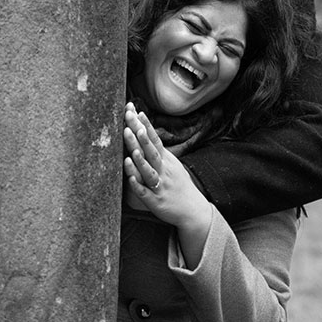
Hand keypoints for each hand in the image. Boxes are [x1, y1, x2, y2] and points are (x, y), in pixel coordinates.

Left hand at [123, 103, 211, 265]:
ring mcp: (160, 186)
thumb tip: (143, 130)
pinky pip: (145, 193)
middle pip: (150, 151)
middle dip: (139, 137)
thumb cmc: (178, 185)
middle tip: (129, 122)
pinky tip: (130, 179)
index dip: (145, 125)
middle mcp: (164, 170)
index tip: (135, 111)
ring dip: (140, 161)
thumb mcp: (172, 164)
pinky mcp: (156, 201)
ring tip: (132, 150)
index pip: (154, 139)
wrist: (193, 210)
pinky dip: (138, 185)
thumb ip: (158, 149)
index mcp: (166, 160)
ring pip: (148, 171)